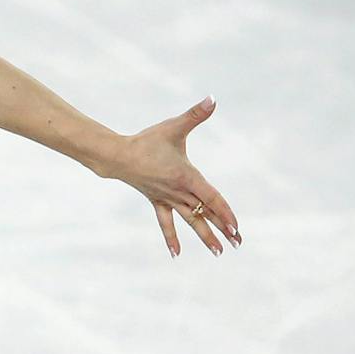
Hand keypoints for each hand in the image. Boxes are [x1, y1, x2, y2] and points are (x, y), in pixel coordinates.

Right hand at [109, 97, 240, 255]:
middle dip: (222, 228)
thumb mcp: (173, 127)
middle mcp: (179, 192)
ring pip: (190, 220)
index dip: (225, 213)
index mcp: (187, 177)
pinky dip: (171, 238)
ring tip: (219, 253)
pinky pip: (166, 222)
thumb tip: (212, 98)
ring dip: (205, 236)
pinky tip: (177, 255)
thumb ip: (195, 114)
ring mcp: (168, 199)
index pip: (211, 198)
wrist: (116, 155)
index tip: (237, 228)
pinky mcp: (156, 200)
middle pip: (205, 213)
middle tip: (238, 243)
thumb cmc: (147, 140)